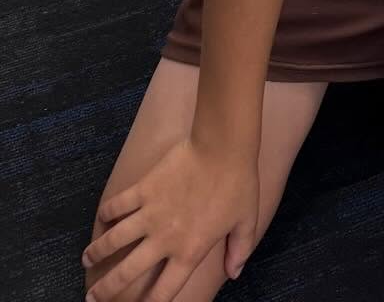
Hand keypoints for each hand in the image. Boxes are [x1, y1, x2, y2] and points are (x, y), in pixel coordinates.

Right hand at [83, 138, 258, 300]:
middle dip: (106, 289)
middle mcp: (164, 239)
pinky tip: (101, 218)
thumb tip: (235, 273)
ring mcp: (150, 213)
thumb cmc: (238, 182)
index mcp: (189, 251)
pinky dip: (106, 213)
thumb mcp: (246, 220)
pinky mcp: (143, 189)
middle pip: (127, 273)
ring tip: (86, 258)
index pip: (164, 291)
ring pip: (114, 241)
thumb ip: (240, 250)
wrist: (222, 146)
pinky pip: (118, 205)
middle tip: (92, 298)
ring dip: (97, 252)